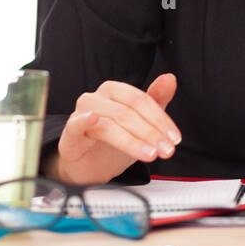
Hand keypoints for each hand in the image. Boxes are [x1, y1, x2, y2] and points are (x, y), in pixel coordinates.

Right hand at [53, 73, 180, 184]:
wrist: (89, 167)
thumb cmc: (113, 142)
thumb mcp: (141, 123)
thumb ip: (156, 100)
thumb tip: (170, 78)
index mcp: (114, 91)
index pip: (141, 100)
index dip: (160, 119)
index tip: (175, 137)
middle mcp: (97, 98)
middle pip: (128, 112)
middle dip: (151, 133)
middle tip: (166, 150)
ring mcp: (80, 114)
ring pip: (110, 124)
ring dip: (133, 142)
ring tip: (150, 154)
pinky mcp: (69, 133)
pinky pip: (76, 124)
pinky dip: (84, 120)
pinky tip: (94, 120)